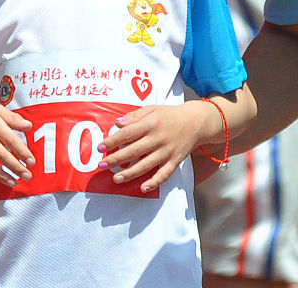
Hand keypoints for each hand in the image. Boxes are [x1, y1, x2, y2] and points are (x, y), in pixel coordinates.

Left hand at [97, 102, 214, 193]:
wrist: (197, 121)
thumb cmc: (170, 115)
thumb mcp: (152, 109)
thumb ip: (135, 116)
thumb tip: (117, 123)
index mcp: (151, 123)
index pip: (127, 133)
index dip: (112, 141)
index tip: (100, 147)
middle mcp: (158, 137)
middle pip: (133, 151)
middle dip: (116, 159)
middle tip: (102, 165)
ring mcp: (167, 150)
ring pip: (146, 165)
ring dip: (130, 173)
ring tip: (116, 178)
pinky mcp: (175, 160)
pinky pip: (164, 174)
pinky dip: (154, 182)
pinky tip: (143, 188)